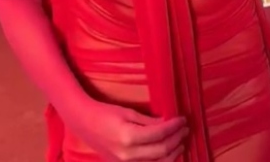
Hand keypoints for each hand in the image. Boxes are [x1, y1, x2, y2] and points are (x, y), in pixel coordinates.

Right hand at [62, 100, 187, 161]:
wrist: (84, 123)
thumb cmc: (104, 113)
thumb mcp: (127, 113)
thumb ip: (148, 121)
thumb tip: (167, 123)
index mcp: (128, 137)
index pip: (159, 134)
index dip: (174, 127)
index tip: (182, 120)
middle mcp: (128, 154)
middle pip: (161, 150)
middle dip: (176, 140)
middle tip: (185, 130)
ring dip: (172, 153)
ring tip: (181, 143)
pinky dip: (160, 161)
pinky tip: (168, 154)